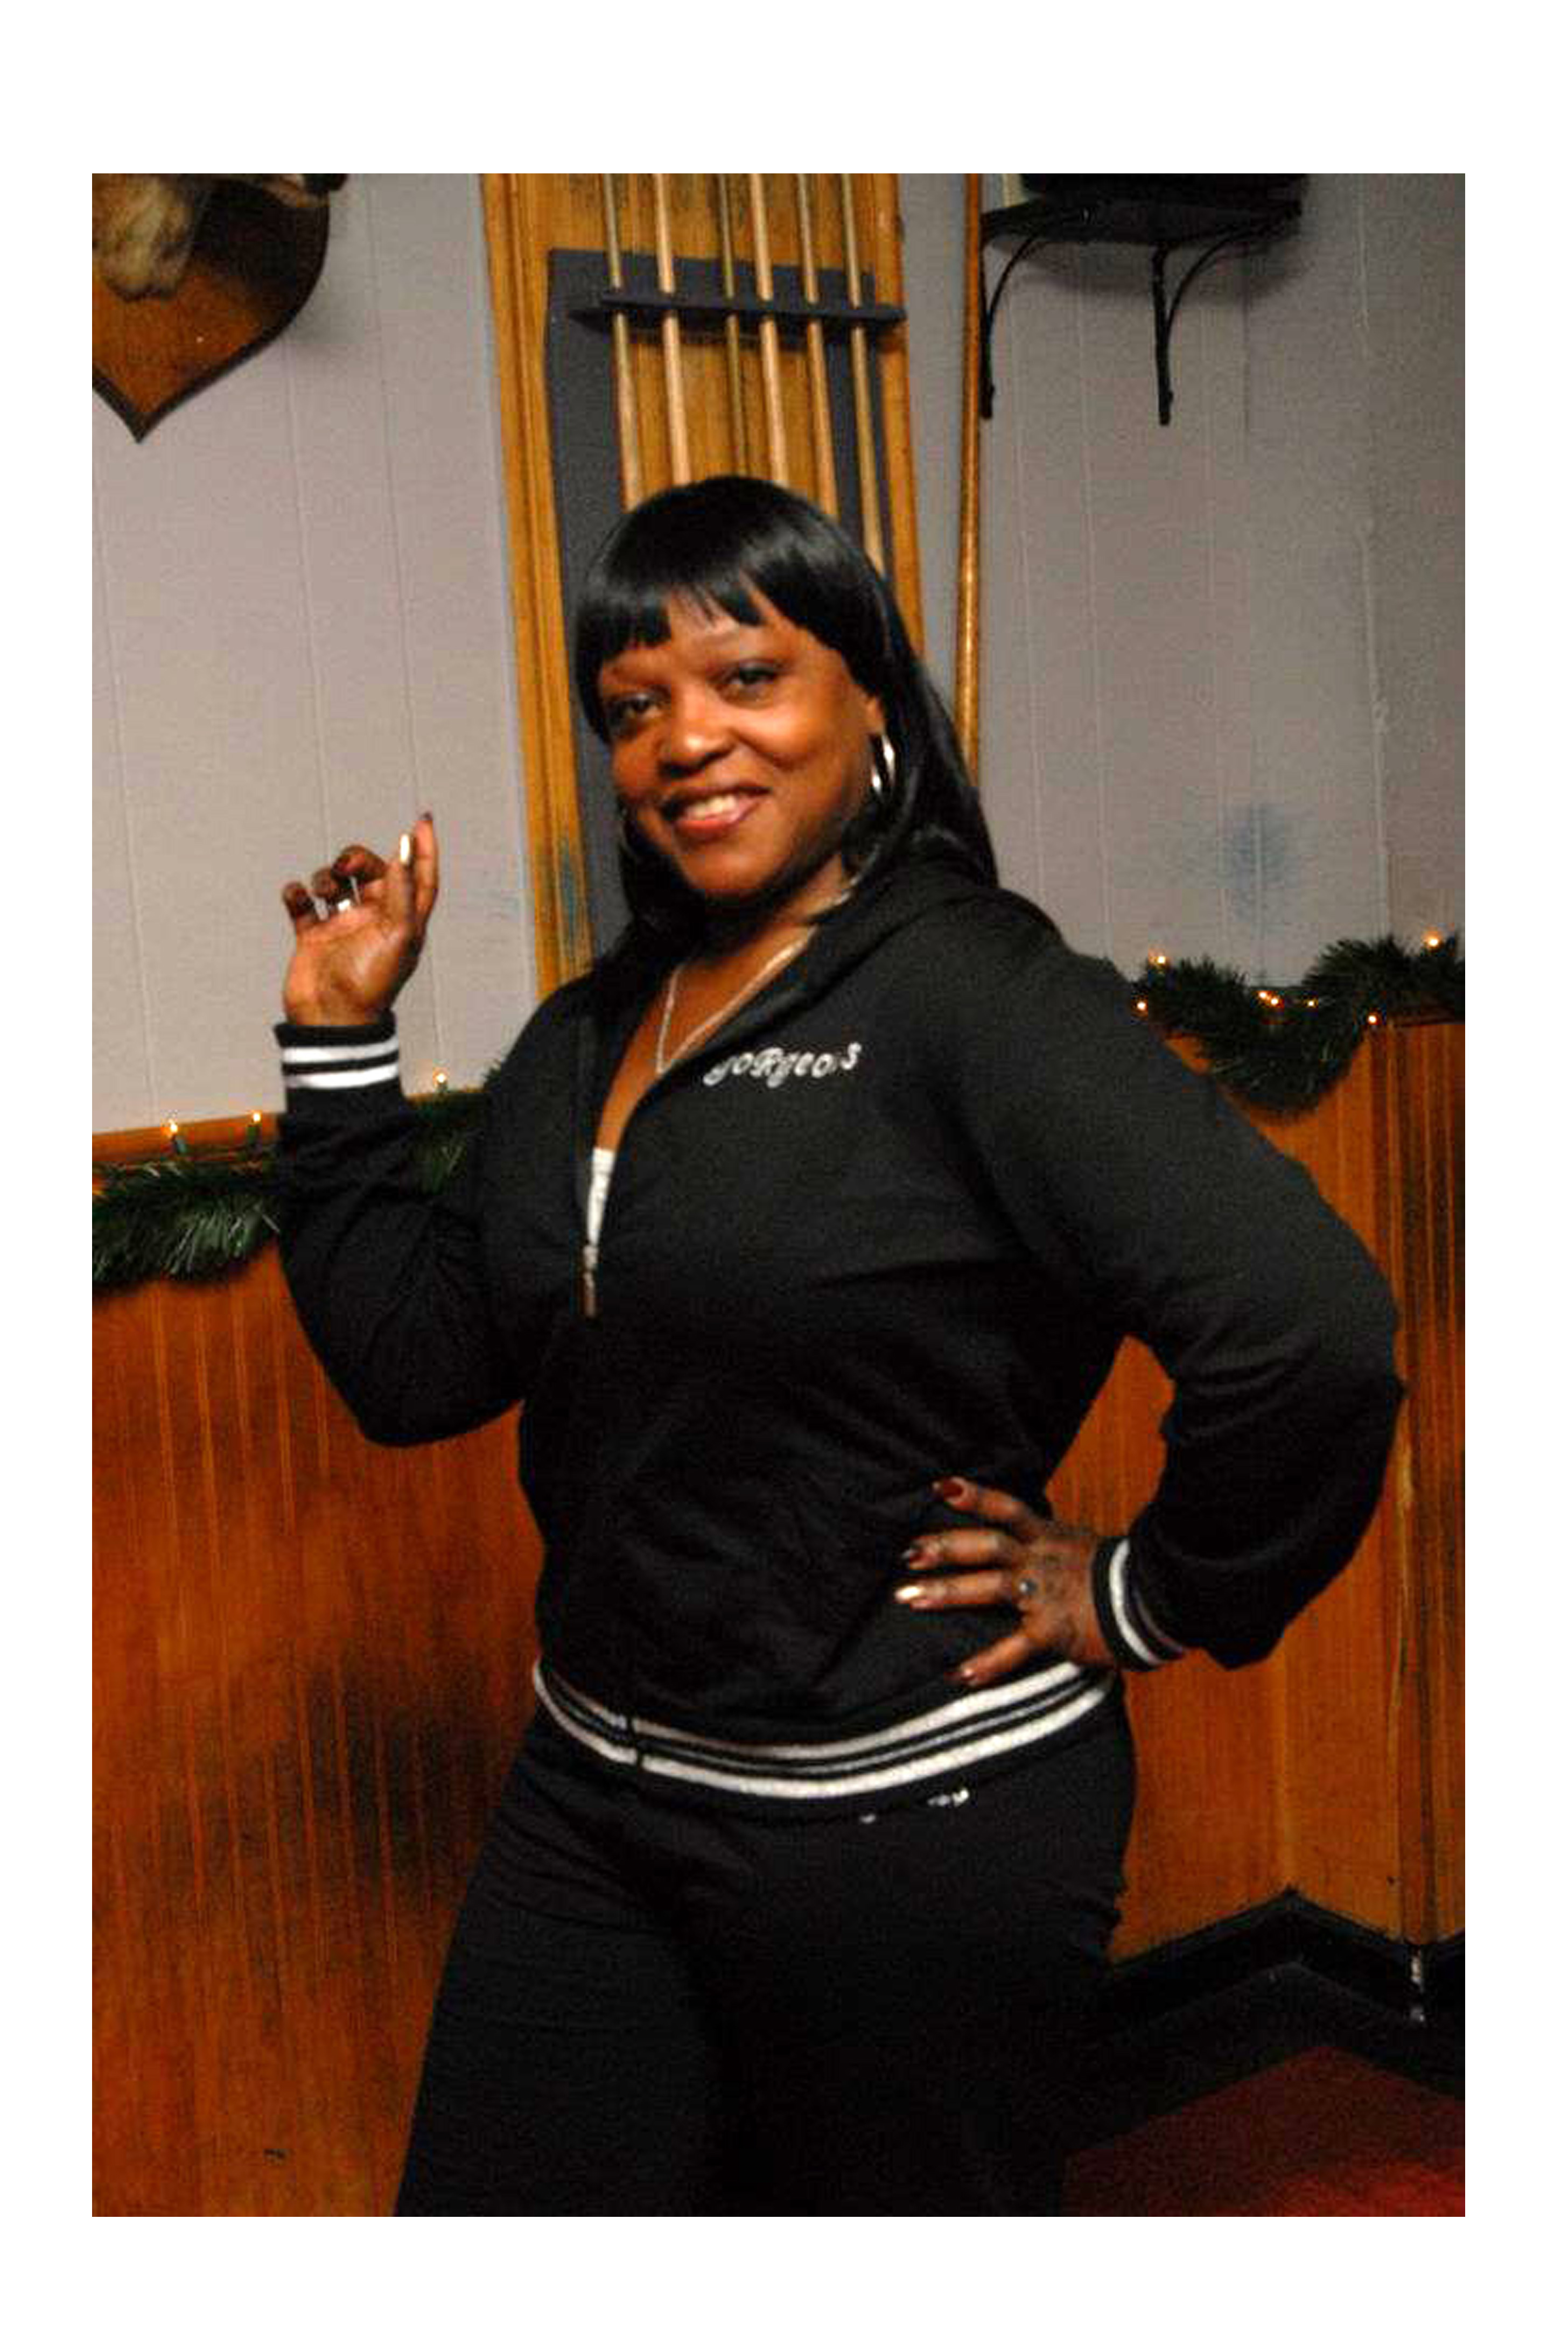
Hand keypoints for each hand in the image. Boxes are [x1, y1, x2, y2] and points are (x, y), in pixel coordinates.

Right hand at [280, 814, 438, 1025]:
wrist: (331, 1020)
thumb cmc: (371, 983)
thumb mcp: (398, 934)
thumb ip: (401, 888)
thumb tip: (404, 846)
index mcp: (403, 921)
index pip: (419, 877)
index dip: (424, 849)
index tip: (423, 819)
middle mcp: (374, 920)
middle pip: (371, 871)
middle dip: (358, 857)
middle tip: (347, 864)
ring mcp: (341, 927)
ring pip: (335, 882)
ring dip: (326, 876)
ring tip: (325, 892)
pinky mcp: (311, 936)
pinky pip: (301, 902)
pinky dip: (296, 892)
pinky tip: (298, 898)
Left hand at [894, 1475, 1113, 1684]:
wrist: (1151, 1603)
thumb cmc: (1112, 1577)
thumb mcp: (1076, 1545)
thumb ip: (1044, 1541)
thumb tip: (1015, 1534)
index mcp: (1048, 1536)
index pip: (1008, 1507)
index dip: (974, 1496)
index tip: (939, 1486)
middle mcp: (1042, 1559)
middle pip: (989, 1544)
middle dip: (946, 1548)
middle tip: (908, 1554)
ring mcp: (1047, 1593)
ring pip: (992, 1586)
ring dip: (948, 1592)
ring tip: (910, 1598)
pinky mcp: (1055, 1629)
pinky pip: (1015, 1647)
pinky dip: (987, 1663)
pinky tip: (960, 1676)